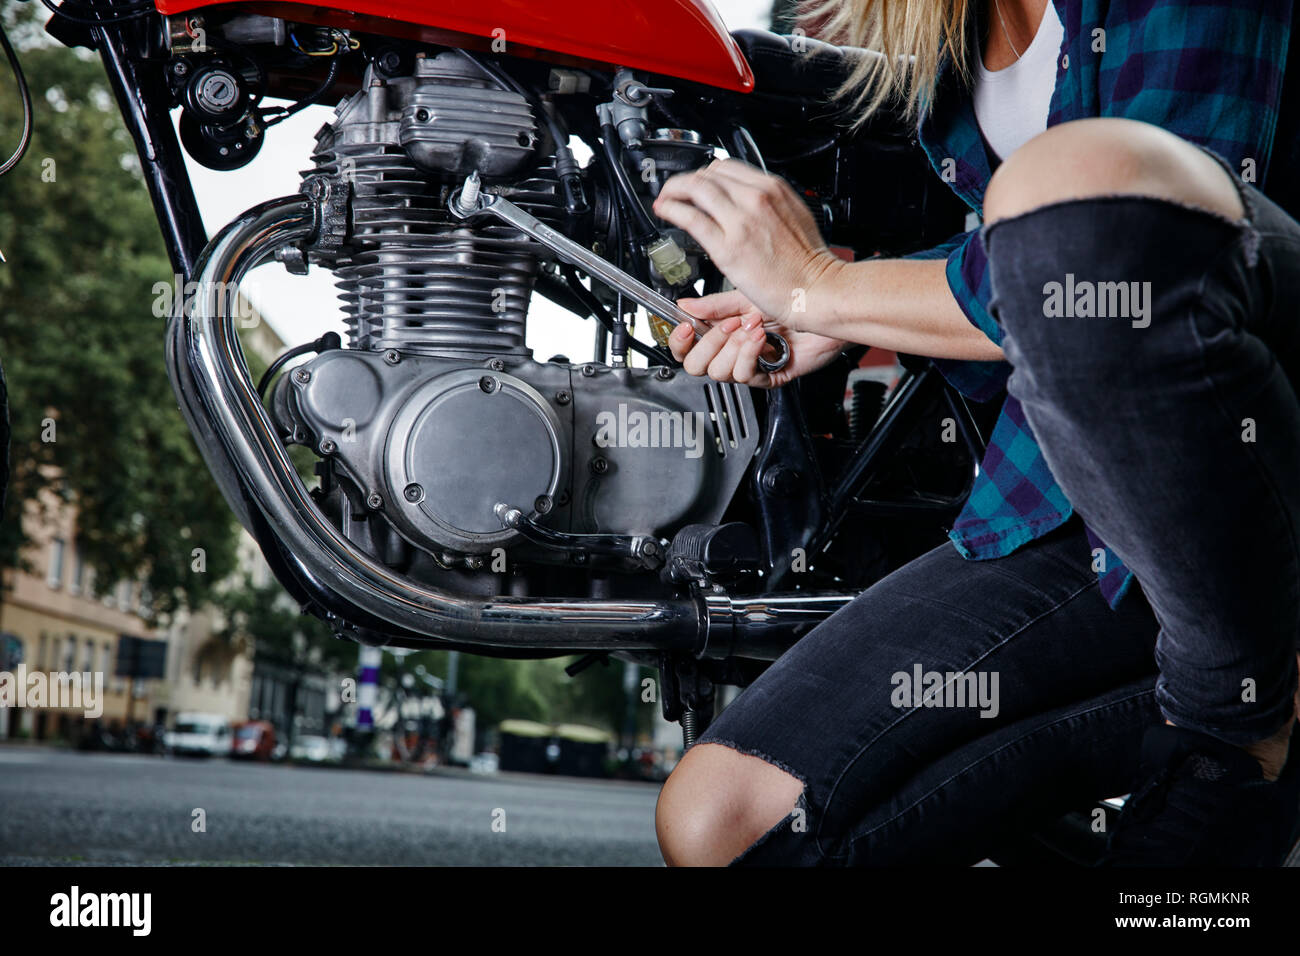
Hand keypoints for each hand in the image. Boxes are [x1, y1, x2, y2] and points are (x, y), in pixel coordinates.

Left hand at [653, 158, 843, 329]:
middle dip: (686, 181)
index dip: (705, 174)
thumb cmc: (808, 262)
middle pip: (708, 174)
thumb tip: (745, 202)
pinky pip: (691, 218)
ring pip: (696, 189)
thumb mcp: (792, 216)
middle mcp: (756, 198)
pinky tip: (665, 211)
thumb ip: (767, 205)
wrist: (817, 288)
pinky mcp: (728, 246)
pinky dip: (672, 209)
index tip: (696, 184)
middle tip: (675, 191)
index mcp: (773, 188)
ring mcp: (741, 221)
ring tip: (665, 200)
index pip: (727, 167)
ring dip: (674, 190)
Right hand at [668, 289, 848, 387]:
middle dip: (709, 343)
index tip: (685, 327)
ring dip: (735, 347)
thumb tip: (684, 306)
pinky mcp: (768, 377)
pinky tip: (761, 338)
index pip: (687, 348)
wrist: (824, 310)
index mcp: (722, 333)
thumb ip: (713, 306)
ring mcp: (749, 365)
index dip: (680, 341)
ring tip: (753, 328)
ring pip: (719, 373)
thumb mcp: (746, 298)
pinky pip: (745, 375)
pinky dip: (751, 353)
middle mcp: (732, 352)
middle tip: (729, 324)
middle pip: (696, 366)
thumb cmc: (793, 300)